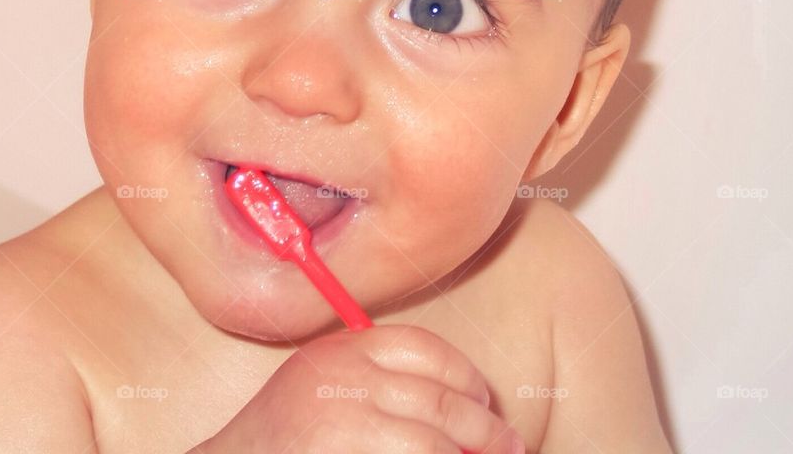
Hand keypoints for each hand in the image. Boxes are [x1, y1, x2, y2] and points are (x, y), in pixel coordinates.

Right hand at [195, 323, 524, 452]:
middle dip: (484, 428)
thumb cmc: (284, 435)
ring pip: (434, 445)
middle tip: (508, 446)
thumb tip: (463, 400)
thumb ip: (377, 378)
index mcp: (343, 349)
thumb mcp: (324, 383)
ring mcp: (345, 427)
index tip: (485, 400)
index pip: (424, 349)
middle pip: (439, 399)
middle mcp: (346, 381)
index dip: (465, 376)